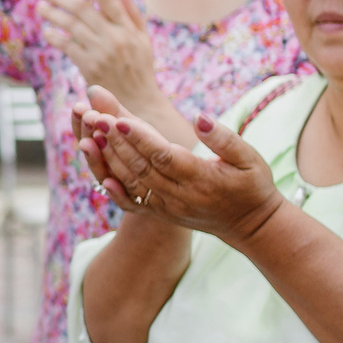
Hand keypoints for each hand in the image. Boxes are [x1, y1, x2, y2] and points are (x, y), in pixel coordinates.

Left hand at [37, 0, 162, 108]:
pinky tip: (47, 31)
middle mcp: (115, 37)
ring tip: (39, 7)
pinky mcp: (89, 67)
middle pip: (83, 10)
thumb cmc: (139, 67)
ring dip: (53, 15)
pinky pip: (68, 47)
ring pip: (72, 26)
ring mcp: (101, 52)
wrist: (138, 101)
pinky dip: (56, 37)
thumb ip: (132, 13)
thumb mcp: (143, 39)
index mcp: (128, 27)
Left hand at [73, 85, 281, 241]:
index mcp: (200, 177)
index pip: (163, 155)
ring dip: (109, 159)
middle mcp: (180, 195)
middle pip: (141, 167)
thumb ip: (224, 138)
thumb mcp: (249, 158)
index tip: (118, 118)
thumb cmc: (252, 185)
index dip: (139, 137)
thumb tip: (200, 118)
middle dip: (115, 141)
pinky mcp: (161, 213)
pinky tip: (99, 177)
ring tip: (90, 134)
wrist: (250, 225)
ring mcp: (168, 207)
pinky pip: (133, 204)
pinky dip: (115, 191)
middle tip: (94, 117)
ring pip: (132, 182)